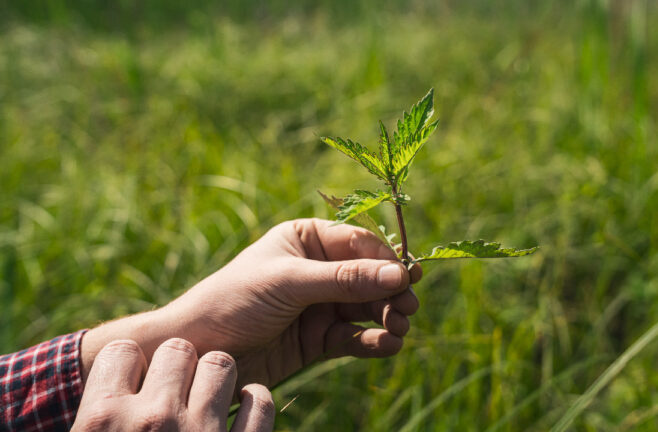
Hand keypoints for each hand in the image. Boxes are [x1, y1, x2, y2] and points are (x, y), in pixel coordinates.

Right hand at [72, 338, 273, 431]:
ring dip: (217, 379)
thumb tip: (92, 391)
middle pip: (177, 350)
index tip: (137, 381)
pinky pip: (258, 402)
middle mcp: (153, 420)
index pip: (122, 352)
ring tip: (208, 400)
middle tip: (175, 393)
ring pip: (219, 364)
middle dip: (179, 365)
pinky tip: (241, 412)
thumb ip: (101, 415)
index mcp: (104, 419)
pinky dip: (254, 401)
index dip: (132, 366)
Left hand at [81, 219, 420, 388]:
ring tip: (399, 329)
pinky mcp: (319, 339)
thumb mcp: (290, 282)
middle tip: (407, 309)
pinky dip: (375, 341)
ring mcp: (320, 305)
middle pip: (370, 276)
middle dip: (391, 292)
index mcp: (308, 239)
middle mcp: (318, 269)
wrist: (201, 352)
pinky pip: (356, 337)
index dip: (387, 259)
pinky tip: (389, 345)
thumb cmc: (234, 300)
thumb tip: (399, 274)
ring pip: (368, 308)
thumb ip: (344, 279)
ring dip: (388, 317)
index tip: (408, 277)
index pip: (359, 242)